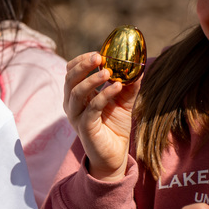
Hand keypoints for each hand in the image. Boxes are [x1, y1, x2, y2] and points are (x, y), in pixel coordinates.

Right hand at [63, 51, 140, 179]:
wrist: (114, 155)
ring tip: (109, 72)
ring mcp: (76, 116)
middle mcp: (71, 104)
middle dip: (83, 66)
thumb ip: (129, 85)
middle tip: (99, 57)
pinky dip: (103, 95)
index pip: (70, 72)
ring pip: (77, 93)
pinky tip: (117, 87)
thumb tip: (139, 67)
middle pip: (69, 79)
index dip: (81, 61)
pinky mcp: (84, 127)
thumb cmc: (114, 126)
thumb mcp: (123, 102)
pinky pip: (91, 108)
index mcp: (76, 95)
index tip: (98, 53)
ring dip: (92, 80)